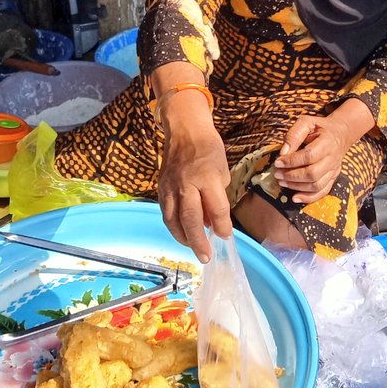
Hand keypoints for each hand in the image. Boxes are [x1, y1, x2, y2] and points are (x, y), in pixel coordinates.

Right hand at [157, 126, 231, 263]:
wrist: (185, 131)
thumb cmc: (209, 149)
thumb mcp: (222, 171)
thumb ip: (217, 198)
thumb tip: (214, 223)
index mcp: (207, 177)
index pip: (217, 209)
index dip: (223, 226)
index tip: (226, 237)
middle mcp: (186, 184)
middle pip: (191, 219)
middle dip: (199, 241)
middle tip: (206, 257)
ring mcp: (170, 187)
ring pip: (173, 219)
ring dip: (183, 237)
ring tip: (193, 248)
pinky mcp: (160, 188)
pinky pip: (166, 212)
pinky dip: (174, 226)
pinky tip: (182, 232)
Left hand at [273, 108, 364, 204]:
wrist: (341, 133)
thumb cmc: (320, 127)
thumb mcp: (307, 122)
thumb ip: (294, 135)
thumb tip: (283, 153)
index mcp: (327, 142)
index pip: (309, 156)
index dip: (292, 161)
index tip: (277, 162)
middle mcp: (333, 159)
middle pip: (313, 173)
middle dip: (292, 176)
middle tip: (277, 174)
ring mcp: (334, 170)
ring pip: (316, 185)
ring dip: (296, 186)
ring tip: (281, 182)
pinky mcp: (333, 178)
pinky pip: (323, 192)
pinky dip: (308, 198)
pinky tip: (295, 198)